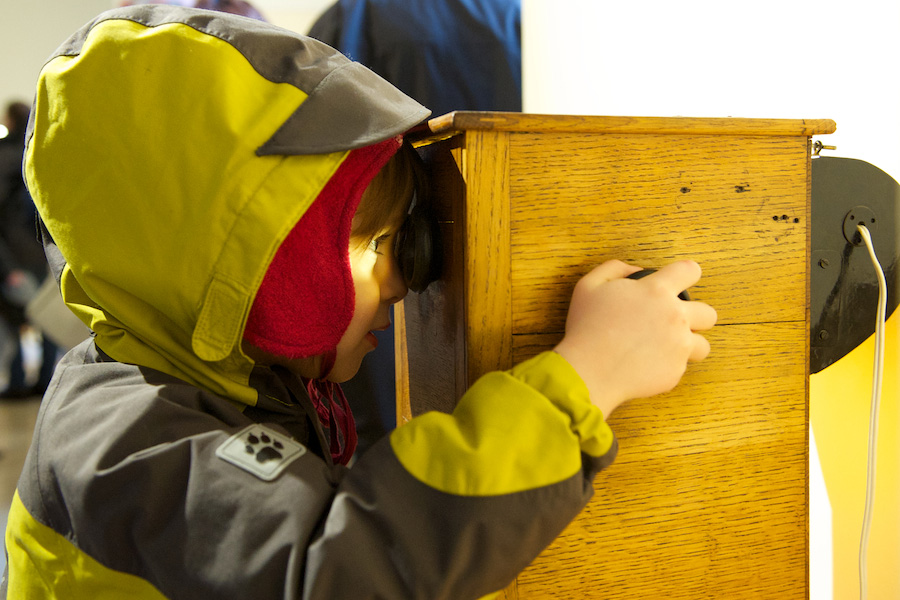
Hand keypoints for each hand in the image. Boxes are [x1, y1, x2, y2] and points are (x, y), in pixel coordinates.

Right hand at [553, 260, 716, 416]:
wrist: (589, 371)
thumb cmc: (586, 328)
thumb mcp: (589, 286)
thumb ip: (615, 269)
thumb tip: (635, 270)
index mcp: (656, 291)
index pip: (689, 271)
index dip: (688, 273)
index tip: (683, 279)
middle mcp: (675, 317)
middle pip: (708, 313)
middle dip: (696, 316)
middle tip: (674, 322)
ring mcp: (679, 346)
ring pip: (703, 345)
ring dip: (688, 345)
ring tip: (667, 347)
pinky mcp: (675, 372)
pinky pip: (681, 367)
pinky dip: (667, 366)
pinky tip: (645, 364)